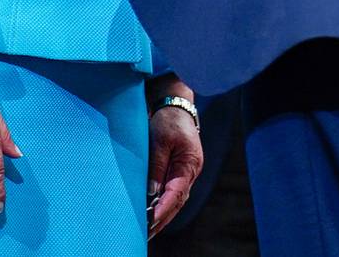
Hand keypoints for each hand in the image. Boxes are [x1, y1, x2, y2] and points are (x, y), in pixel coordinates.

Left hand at [146, 95, 203, 237]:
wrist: (176, 104)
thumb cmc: (169, 119)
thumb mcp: (160, 140)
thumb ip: (157, 166)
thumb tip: (152, 192)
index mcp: (190, 164)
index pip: (176, 193)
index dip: (164, 208)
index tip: (152, 221)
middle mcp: (191, 171)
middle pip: (178, 201)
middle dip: (163, 218)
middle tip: (147, 233)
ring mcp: (187, 171)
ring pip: (176, 199)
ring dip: (163, 214)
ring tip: (149, 230)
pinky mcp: (180, 169)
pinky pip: (173, 191)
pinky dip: (164, 204)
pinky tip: (154, 213)